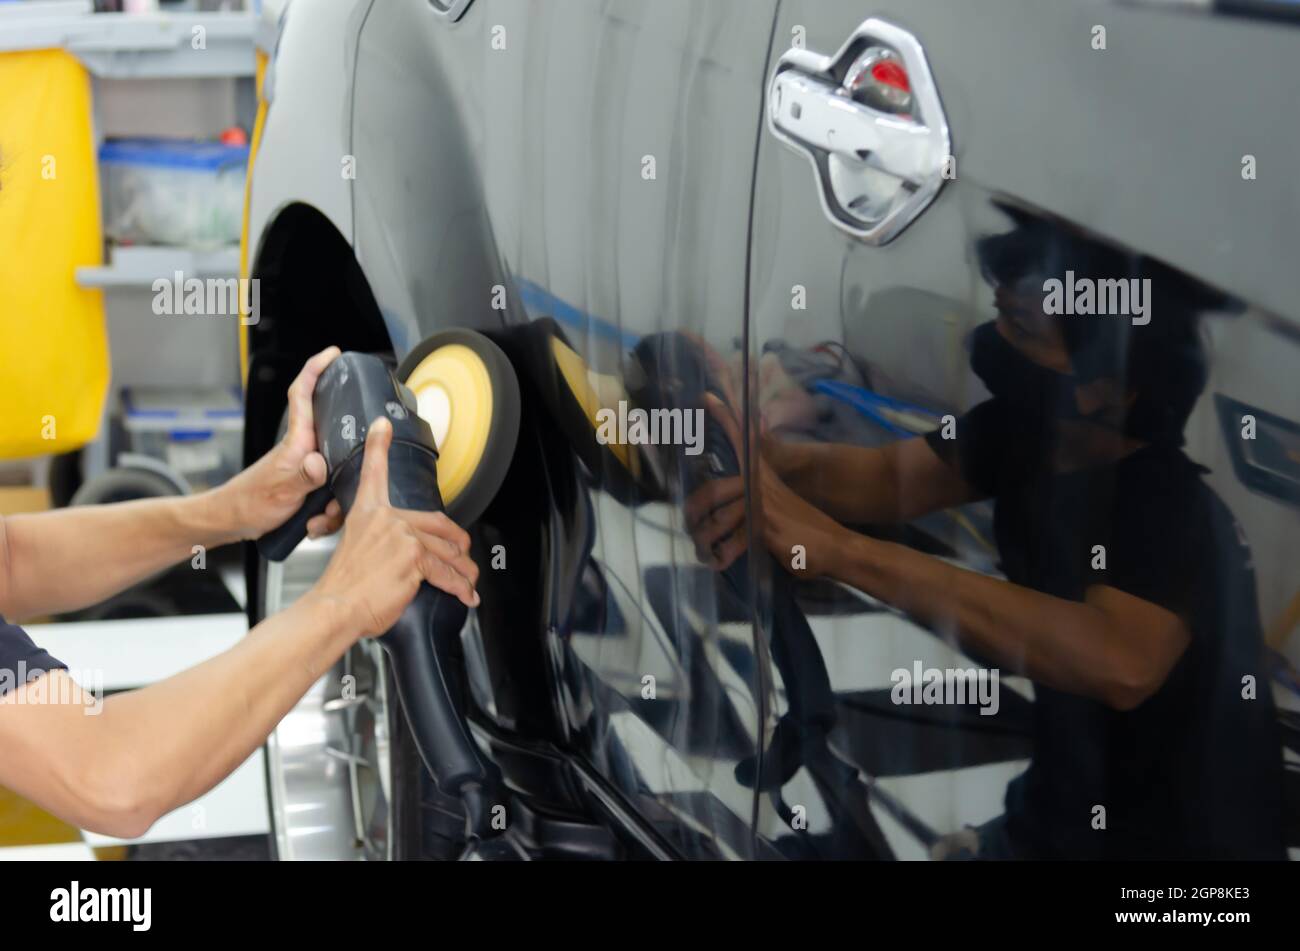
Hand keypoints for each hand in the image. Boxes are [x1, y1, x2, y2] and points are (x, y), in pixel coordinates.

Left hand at [220, 347, 343, 540]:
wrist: (232, 523)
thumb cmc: (250, 504)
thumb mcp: (280, 491)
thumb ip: (303, 476)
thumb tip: (319, 461)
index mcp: (297, 442)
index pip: (303, 395)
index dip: (316, 369)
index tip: (333, 353)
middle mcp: (304, 449)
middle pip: (333, 429)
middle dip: (350, 439)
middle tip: (368, 448)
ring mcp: (306, 466)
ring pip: (337, 469)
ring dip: (336, 498)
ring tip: (323, 518)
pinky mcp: (308, 485)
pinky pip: (330, 492)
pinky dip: (329, 511)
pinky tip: (318, 524)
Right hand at [310, 418, 479, 638]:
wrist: (334, 608)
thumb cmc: (343, 587)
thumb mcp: (355, 551)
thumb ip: (379, 542)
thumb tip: (398, 552)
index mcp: (369, 513)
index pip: (375, 473)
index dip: (379, 445)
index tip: (383, 424)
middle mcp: (387, 518)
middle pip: (438, 523)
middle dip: (457, 541)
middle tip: (464, 553)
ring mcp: (402, 536)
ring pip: (447, 551)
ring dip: (463, 571)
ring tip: (468, 582)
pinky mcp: (414, 558)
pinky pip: (447, 573)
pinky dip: (460, 588)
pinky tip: (465, 595)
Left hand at [685, 394, 848, 578]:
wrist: (838, 547)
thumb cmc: (807, 531)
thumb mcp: (781, 507)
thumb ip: (763, 497)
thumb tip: (747, 490)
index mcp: (764, 478)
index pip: (744, 441)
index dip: (726, 418)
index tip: (707, 398)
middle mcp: (761, 486)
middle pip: (714, 486)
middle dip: (694, 507)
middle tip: (688, 522)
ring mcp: (761, 504)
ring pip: (716, 516)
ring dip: (703, 538)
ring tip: (701, 552)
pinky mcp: (764, 526)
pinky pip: (732, 540)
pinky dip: (721, 553)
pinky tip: (717, 563)